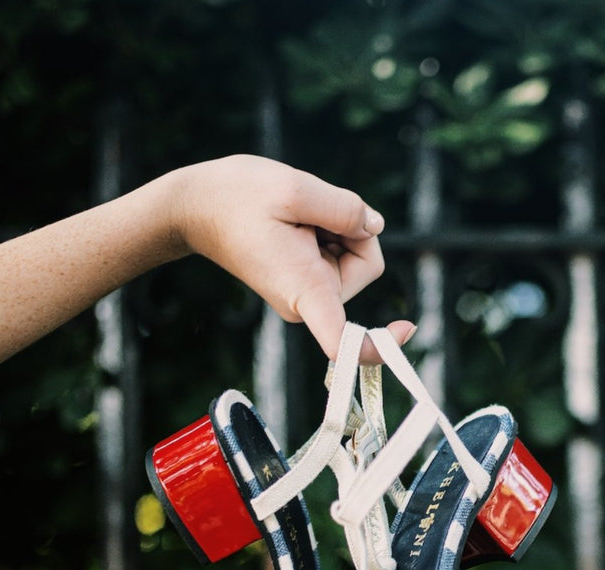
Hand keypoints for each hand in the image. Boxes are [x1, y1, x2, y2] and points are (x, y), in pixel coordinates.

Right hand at [169, 155, 414, 359]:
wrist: (197, 206)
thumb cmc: (236, 197)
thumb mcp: (294, 189)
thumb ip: (345, 207)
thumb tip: (375, 226)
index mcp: (305, 291)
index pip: (343, 342)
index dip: (377, 345)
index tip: (406, 331)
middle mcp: (310, 301)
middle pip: (367, 263)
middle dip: (352, 229)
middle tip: (308, 212)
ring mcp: (309, 292)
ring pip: (356, 254)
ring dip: (337, 225)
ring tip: (296, 216)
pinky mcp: (308, 280)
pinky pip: (341, 251)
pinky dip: (329, 229)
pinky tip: (297, 220)